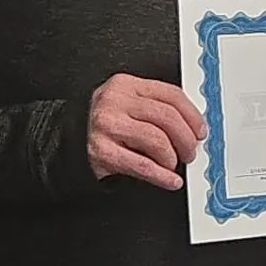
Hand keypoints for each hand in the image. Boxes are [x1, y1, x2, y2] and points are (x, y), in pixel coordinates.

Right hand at [87, 74, 206, 190]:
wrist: (65, 140)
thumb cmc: (102, 124)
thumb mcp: (125, 103)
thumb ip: (154, 107)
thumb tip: (191, 125)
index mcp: (125, 85)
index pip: (170, 94)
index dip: (192, 115)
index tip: (200, 130)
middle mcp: (115, 102)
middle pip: (167, 117)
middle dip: (186, 138)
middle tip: (190, 151)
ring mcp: (107, 126)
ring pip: (158, 140)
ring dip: (173, 157)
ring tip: (174, 164)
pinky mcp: (103, 152)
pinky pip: (143, 165)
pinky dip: (162, 175)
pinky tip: (170, 179)